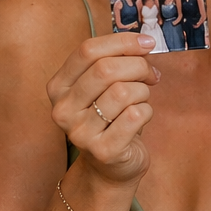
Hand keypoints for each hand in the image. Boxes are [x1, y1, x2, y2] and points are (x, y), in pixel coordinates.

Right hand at [47, 32, 159, 185]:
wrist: (110, 168)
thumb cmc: (110, 119)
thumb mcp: (103, 87)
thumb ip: (115, 61)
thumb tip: (143, 43)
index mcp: (59, 86)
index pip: (87, 50)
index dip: (122, 42)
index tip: (146, 43)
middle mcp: (63, 109)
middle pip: (106, 69)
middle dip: (138, 67)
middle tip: (150, 75)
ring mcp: (80, 133)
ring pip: (123, 92)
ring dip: (143, 92)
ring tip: (141, 100)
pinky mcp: (103, 151)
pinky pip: (136, 115)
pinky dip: (147, 111)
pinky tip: (141, 118)